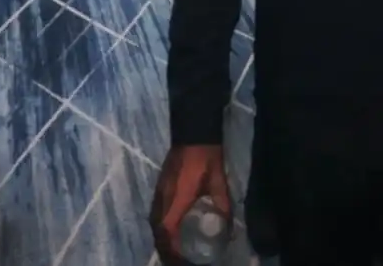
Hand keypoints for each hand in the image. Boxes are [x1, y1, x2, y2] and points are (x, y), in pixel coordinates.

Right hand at [149, 145, 231, 264]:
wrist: (193, 131)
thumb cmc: (207, 156)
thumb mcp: (219, 182)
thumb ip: (223, 206)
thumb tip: (228, 229)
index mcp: (178, 196)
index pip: (168, 228)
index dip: (172, 247)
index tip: (182, 258)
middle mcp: (164, 196)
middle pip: (157, 228)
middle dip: (164, 247)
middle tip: (176, 259)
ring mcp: (159, 190)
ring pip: (153, 220)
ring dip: (160, 237)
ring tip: (172, 249)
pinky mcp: (160, 186)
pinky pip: (155, 212)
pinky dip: (159, 226)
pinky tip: (169, 230)